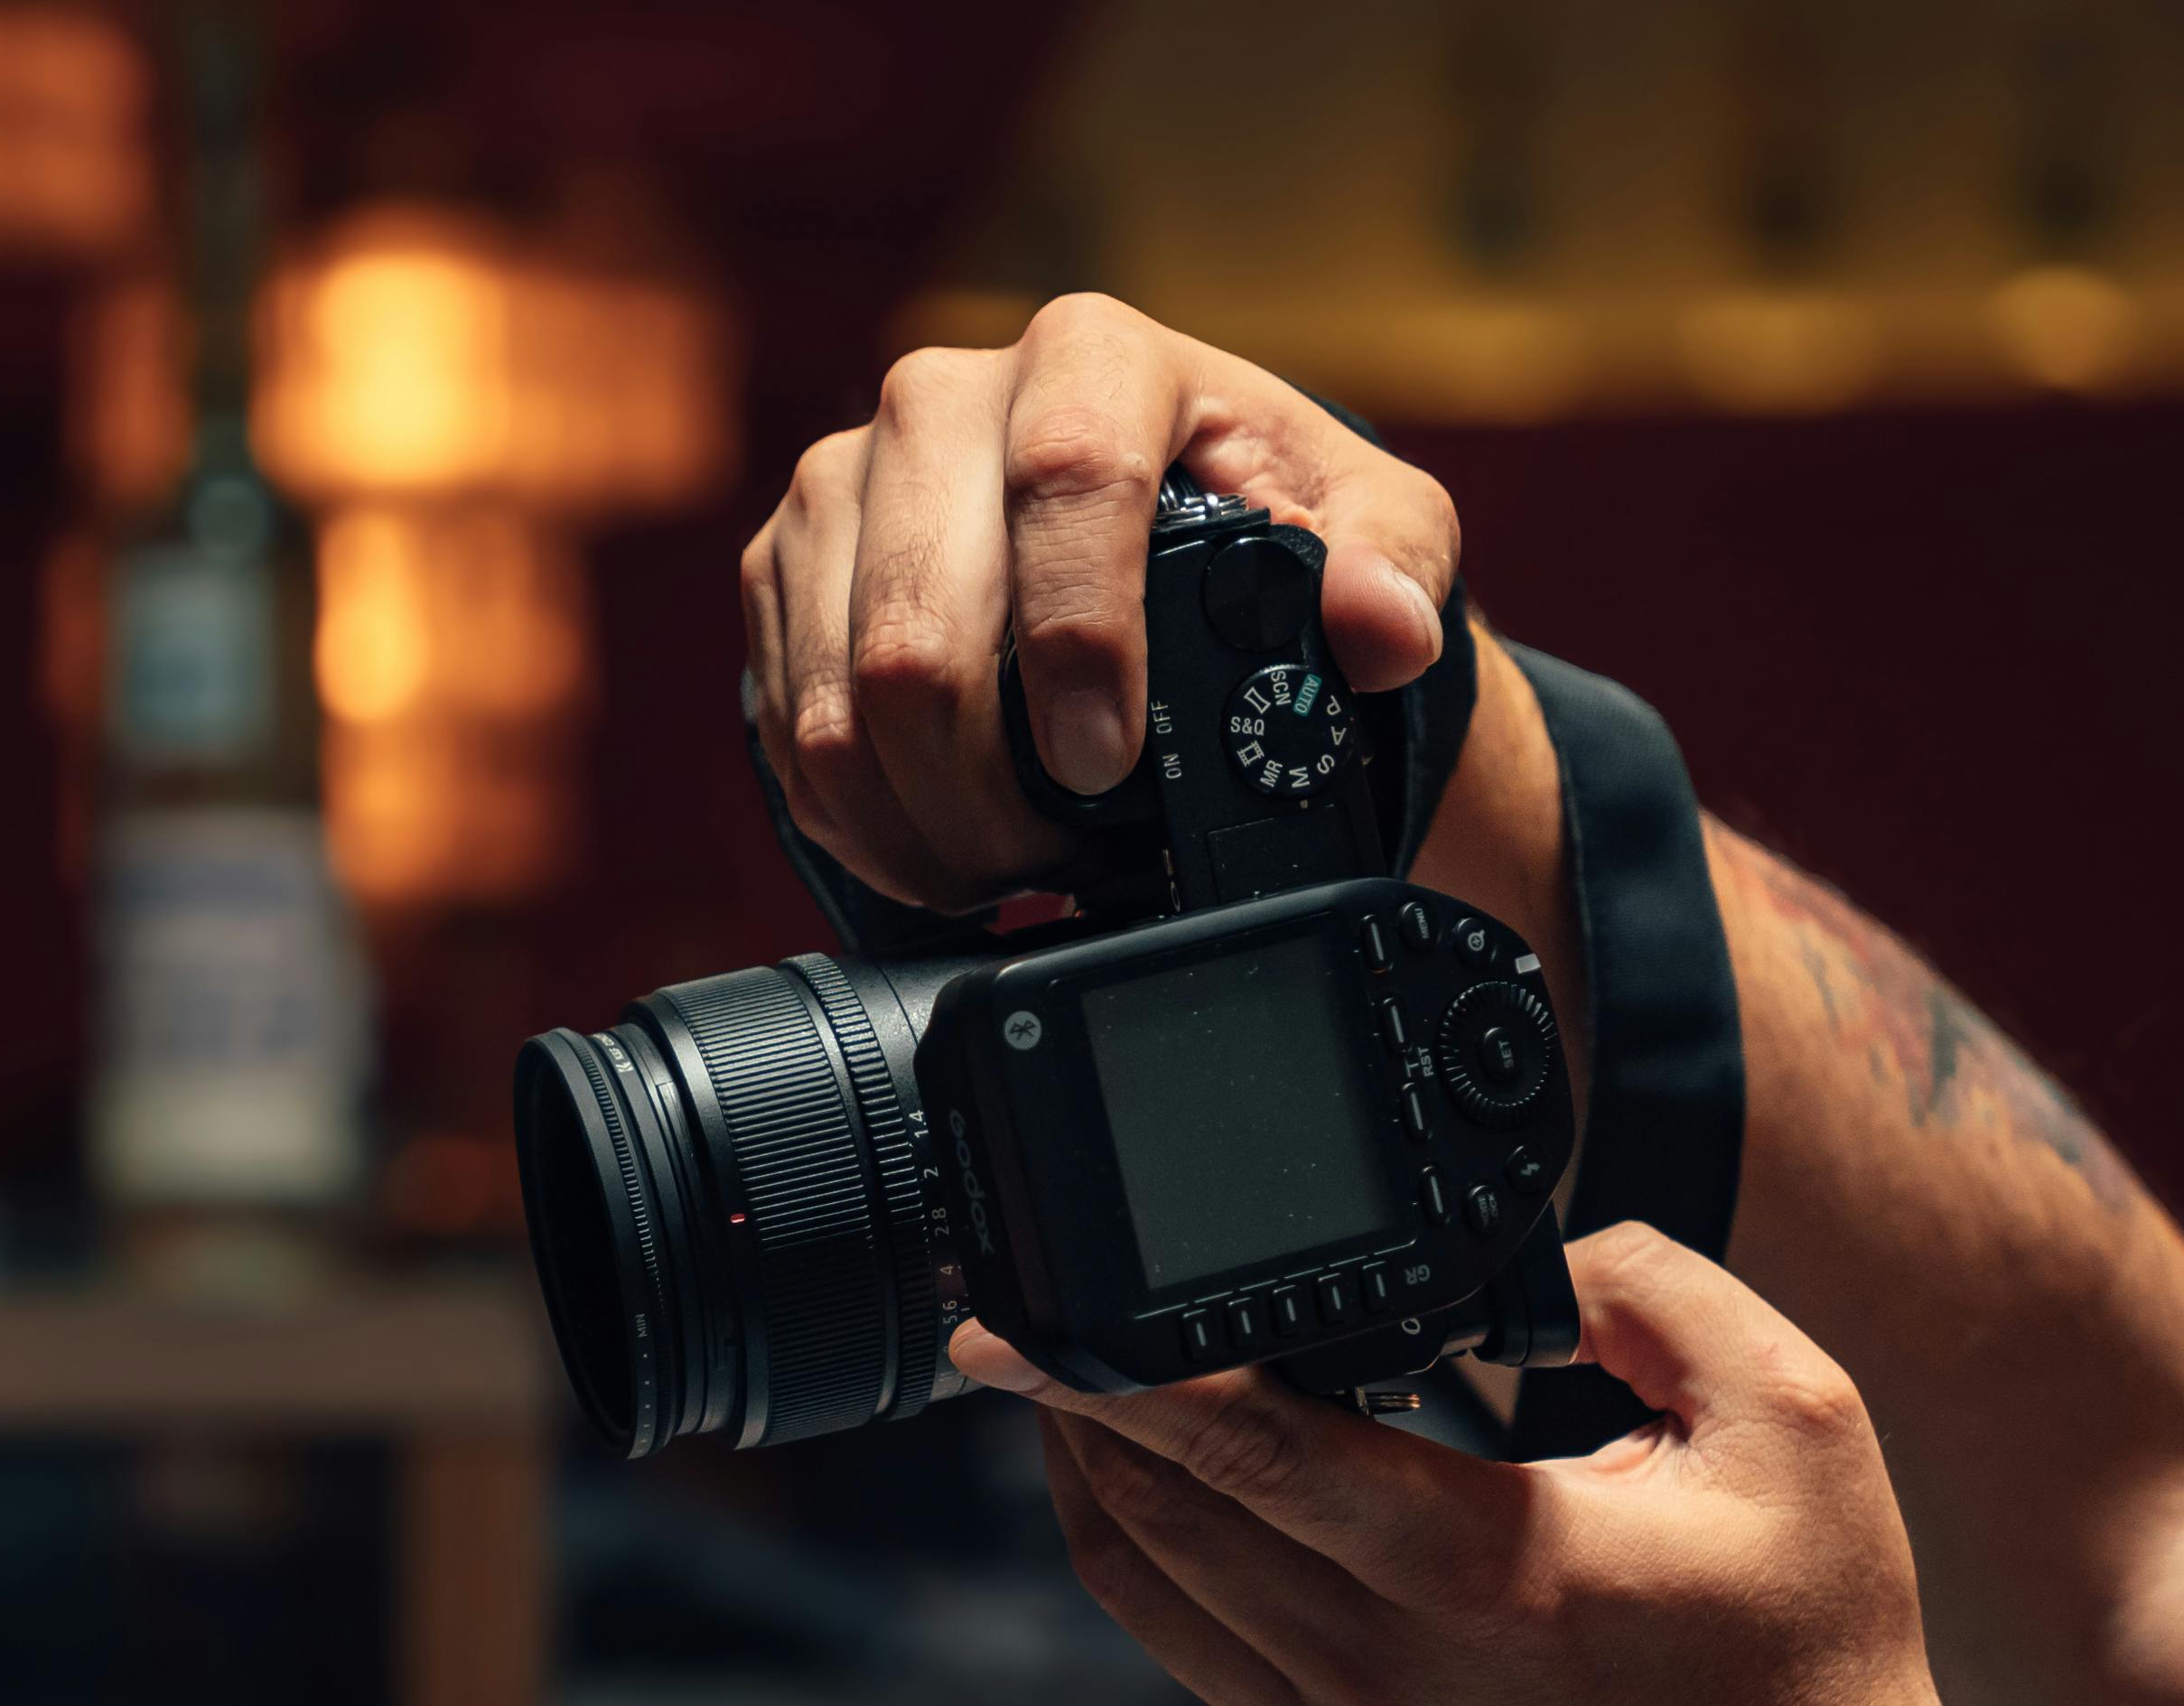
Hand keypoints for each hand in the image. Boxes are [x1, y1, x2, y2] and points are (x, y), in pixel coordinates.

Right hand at [740, 294, 1469, 909]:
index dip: (1076, 638)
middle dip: (980, 777)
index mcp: (1088, 354)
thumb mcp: (1371, 522)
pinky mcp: (785, 564)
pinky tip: (927, 845)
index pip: (1062, 477)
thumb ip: (1397, 563)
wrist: (1146, 531)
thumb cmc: (1255, 517)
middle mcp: (938, 397)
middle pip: (919, 614)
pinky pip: (786, 716)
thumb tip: (1381, 627)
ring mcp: (841, 481)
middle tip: (1047, 860)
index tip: (1103, 762)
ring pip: (837, 684)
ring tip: (993, 873)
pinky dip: (856, 813)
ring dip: (913, 815)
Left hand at [953, 1228, 1982, 1705]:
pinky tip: (1177, 1514)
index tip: (1009, 1329)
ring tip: (1077, 1406)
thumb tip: (1537, 1252)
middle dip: (1069, 1414)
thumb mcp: (1795, 1429)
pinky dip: (1162, 1575)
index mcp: (1478, 1566)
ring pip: (1148, 1597)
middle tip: (1036, 1331)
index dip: (1104, 1377)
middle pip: (1152, 1516)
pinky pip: (1200, 1665)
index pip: (1239, 1445)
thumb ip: (1655, 1297)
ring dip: (1093, 1493)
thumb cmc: (1810, 1667)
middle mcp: (1380, 1665)